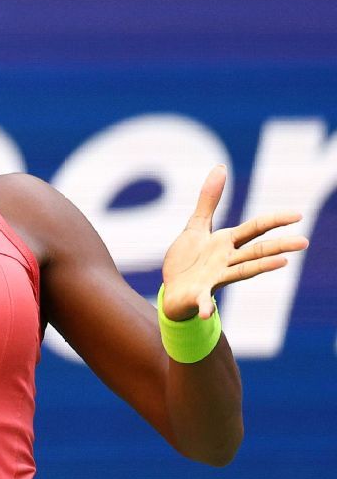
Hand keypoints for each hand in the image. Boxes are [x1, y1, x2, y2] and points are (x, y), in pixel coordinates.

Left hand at [161, 164, 308, 320]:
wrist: (173, 290)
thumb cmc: (189, 259)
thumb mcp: (196, 226)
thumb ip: (209, 200)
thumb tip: (221, 167)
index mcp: (227, 242)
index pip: (255, 229)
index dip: (274, 221)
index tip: (298, 215)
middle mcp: (227, 261)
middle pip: (256, 251)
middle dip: (279, 245)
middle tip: (304, 242)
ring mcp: (215, 279)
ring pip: (242, 271)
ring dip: (261, 267)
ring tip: (282, 263)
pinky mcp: (198, 295)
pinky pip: (204, 301)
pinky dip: (207, 306)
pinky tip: (209, 311)